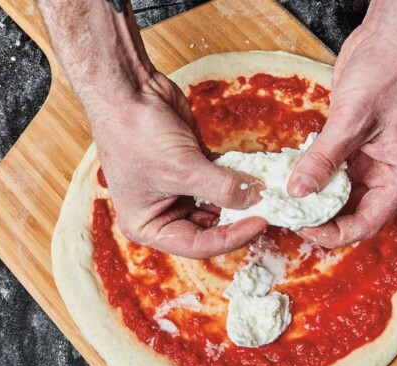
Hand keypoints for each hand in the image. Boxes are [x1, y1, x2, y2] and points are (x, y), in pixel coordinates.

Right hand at [94, 72, 266, 258]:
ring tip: (265, 193)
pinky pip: (220, 181)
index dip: (232, 237)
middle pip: (211, 229)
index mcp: (149, 226)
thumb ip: (222, 187)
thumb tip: (258, 197)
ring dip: (241, 199)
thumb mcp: (183, 168)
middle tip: (269, 209)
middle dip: (238, 219)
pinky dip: (237, 178)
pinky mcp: (192, 167)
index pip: (198, 245)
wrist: (127, 89)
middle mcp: (164, 213)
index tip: (260, 222)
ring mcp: (179, 190)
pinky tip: (255, 174)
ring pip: (218, 205)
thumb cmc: (136, 133)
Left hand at [286, 3, 396, 248]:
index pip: (369, 221)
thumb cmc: (389, 70)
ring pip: (341, 193)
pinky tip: (292, 175)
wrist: (390, 35)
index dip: (337, 232)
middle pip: (355, 212)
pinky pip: (333, 169)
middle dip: (323, 218)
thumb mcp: (352, 118)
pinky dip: (315, 174)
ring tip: (287, 200)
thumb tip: (299, 191)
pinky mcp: (355, 143)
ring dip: (316, 198)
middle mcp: (389, 171)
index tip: (306, 230)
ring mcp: (372, 158)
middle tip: (290, 217)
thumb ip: (324, 158)